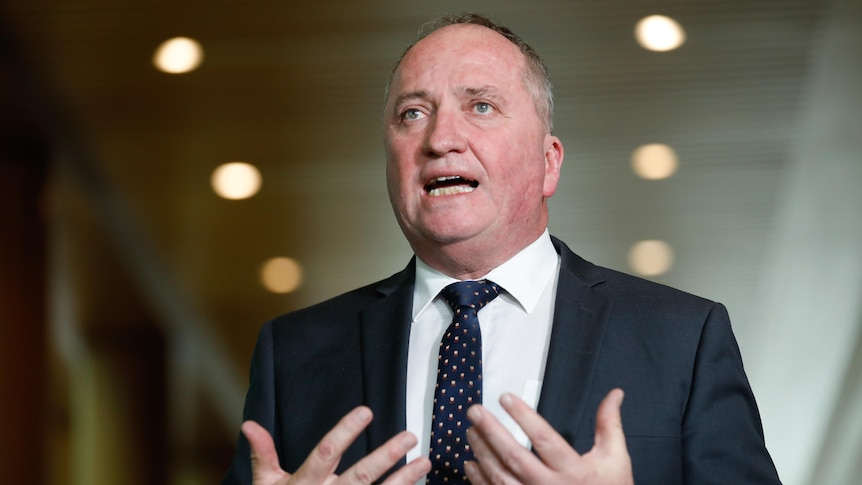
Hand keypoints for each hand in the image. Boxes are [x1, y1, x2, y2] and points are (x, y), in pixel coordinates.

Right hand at [242, 406, 430, 483]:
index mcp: (305, 483)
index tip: (366, 411)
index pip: (326, 453)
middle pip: (360, 477)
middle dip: (385, 456)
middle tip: (409, 436)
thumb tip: (249, 423)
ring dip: (404, 480)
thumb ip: (263, 455)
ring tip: (425, 462)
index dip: (345, 432)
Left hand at [464, 389, 632, 484]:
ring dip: (482, 452)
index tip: (506, 398)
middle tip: (475, 411)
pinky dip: (479, 479)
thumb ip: (609, 425)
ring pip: (501, 477)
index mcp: (574, 472)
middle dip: (491, 431)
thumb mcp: (615, 460)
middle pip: (515, 457)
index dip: (524, 417)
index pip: (544, 439)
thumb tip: (614, 395)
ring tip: (471, 430)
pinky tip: (470, 463)